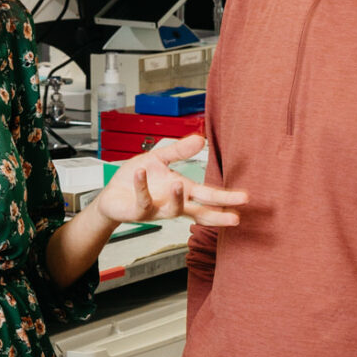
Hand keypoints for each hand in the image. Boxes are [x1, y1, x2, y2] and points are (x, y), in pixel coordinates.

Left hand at [94, 134, 246, 230]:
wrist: (111, 194)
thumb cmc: (136, 179)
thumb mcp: (158, 159)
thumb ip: (179, 151)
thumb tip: (201, 139)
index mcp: (181, 191)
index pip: (208, 196)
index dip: (226, 198)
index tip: (245, 198)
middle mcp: (173, 204)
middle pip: (199, 211)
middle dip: (217, 213)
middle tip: (235, 217)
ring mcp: (157, 210)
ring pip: (172, 210)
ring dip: (177, 198)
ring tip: (181, 185)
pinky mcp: (138, 211)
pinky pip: (143, 200)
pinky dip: (142, 186)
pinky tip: (141, 171)